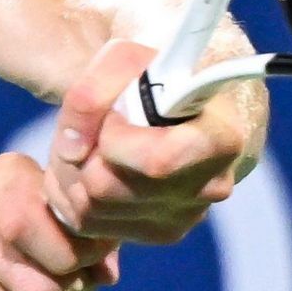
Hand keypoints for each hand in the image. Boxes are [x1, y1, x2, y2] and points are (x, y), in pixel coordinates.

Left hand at [42, 39, 250, 244]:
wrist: (179, 99)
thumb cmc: (156, 74)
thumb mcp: (126, 58)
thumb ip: (93, 90)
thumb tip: (73, 149)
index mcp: (220, 139)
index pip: (156, 162)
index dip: (115, 140)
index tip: (114, 116)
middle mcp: (210, 186)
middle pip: (108, 188)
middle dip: (83, 153)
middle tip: (94, 126)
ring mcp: (185, 217)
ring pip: (90, 208)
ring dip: (72, 171)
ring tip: (91, 141)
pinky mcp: (157, 233)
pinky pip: (87, 225)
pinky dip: (72, 193)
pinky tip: (91, 164)